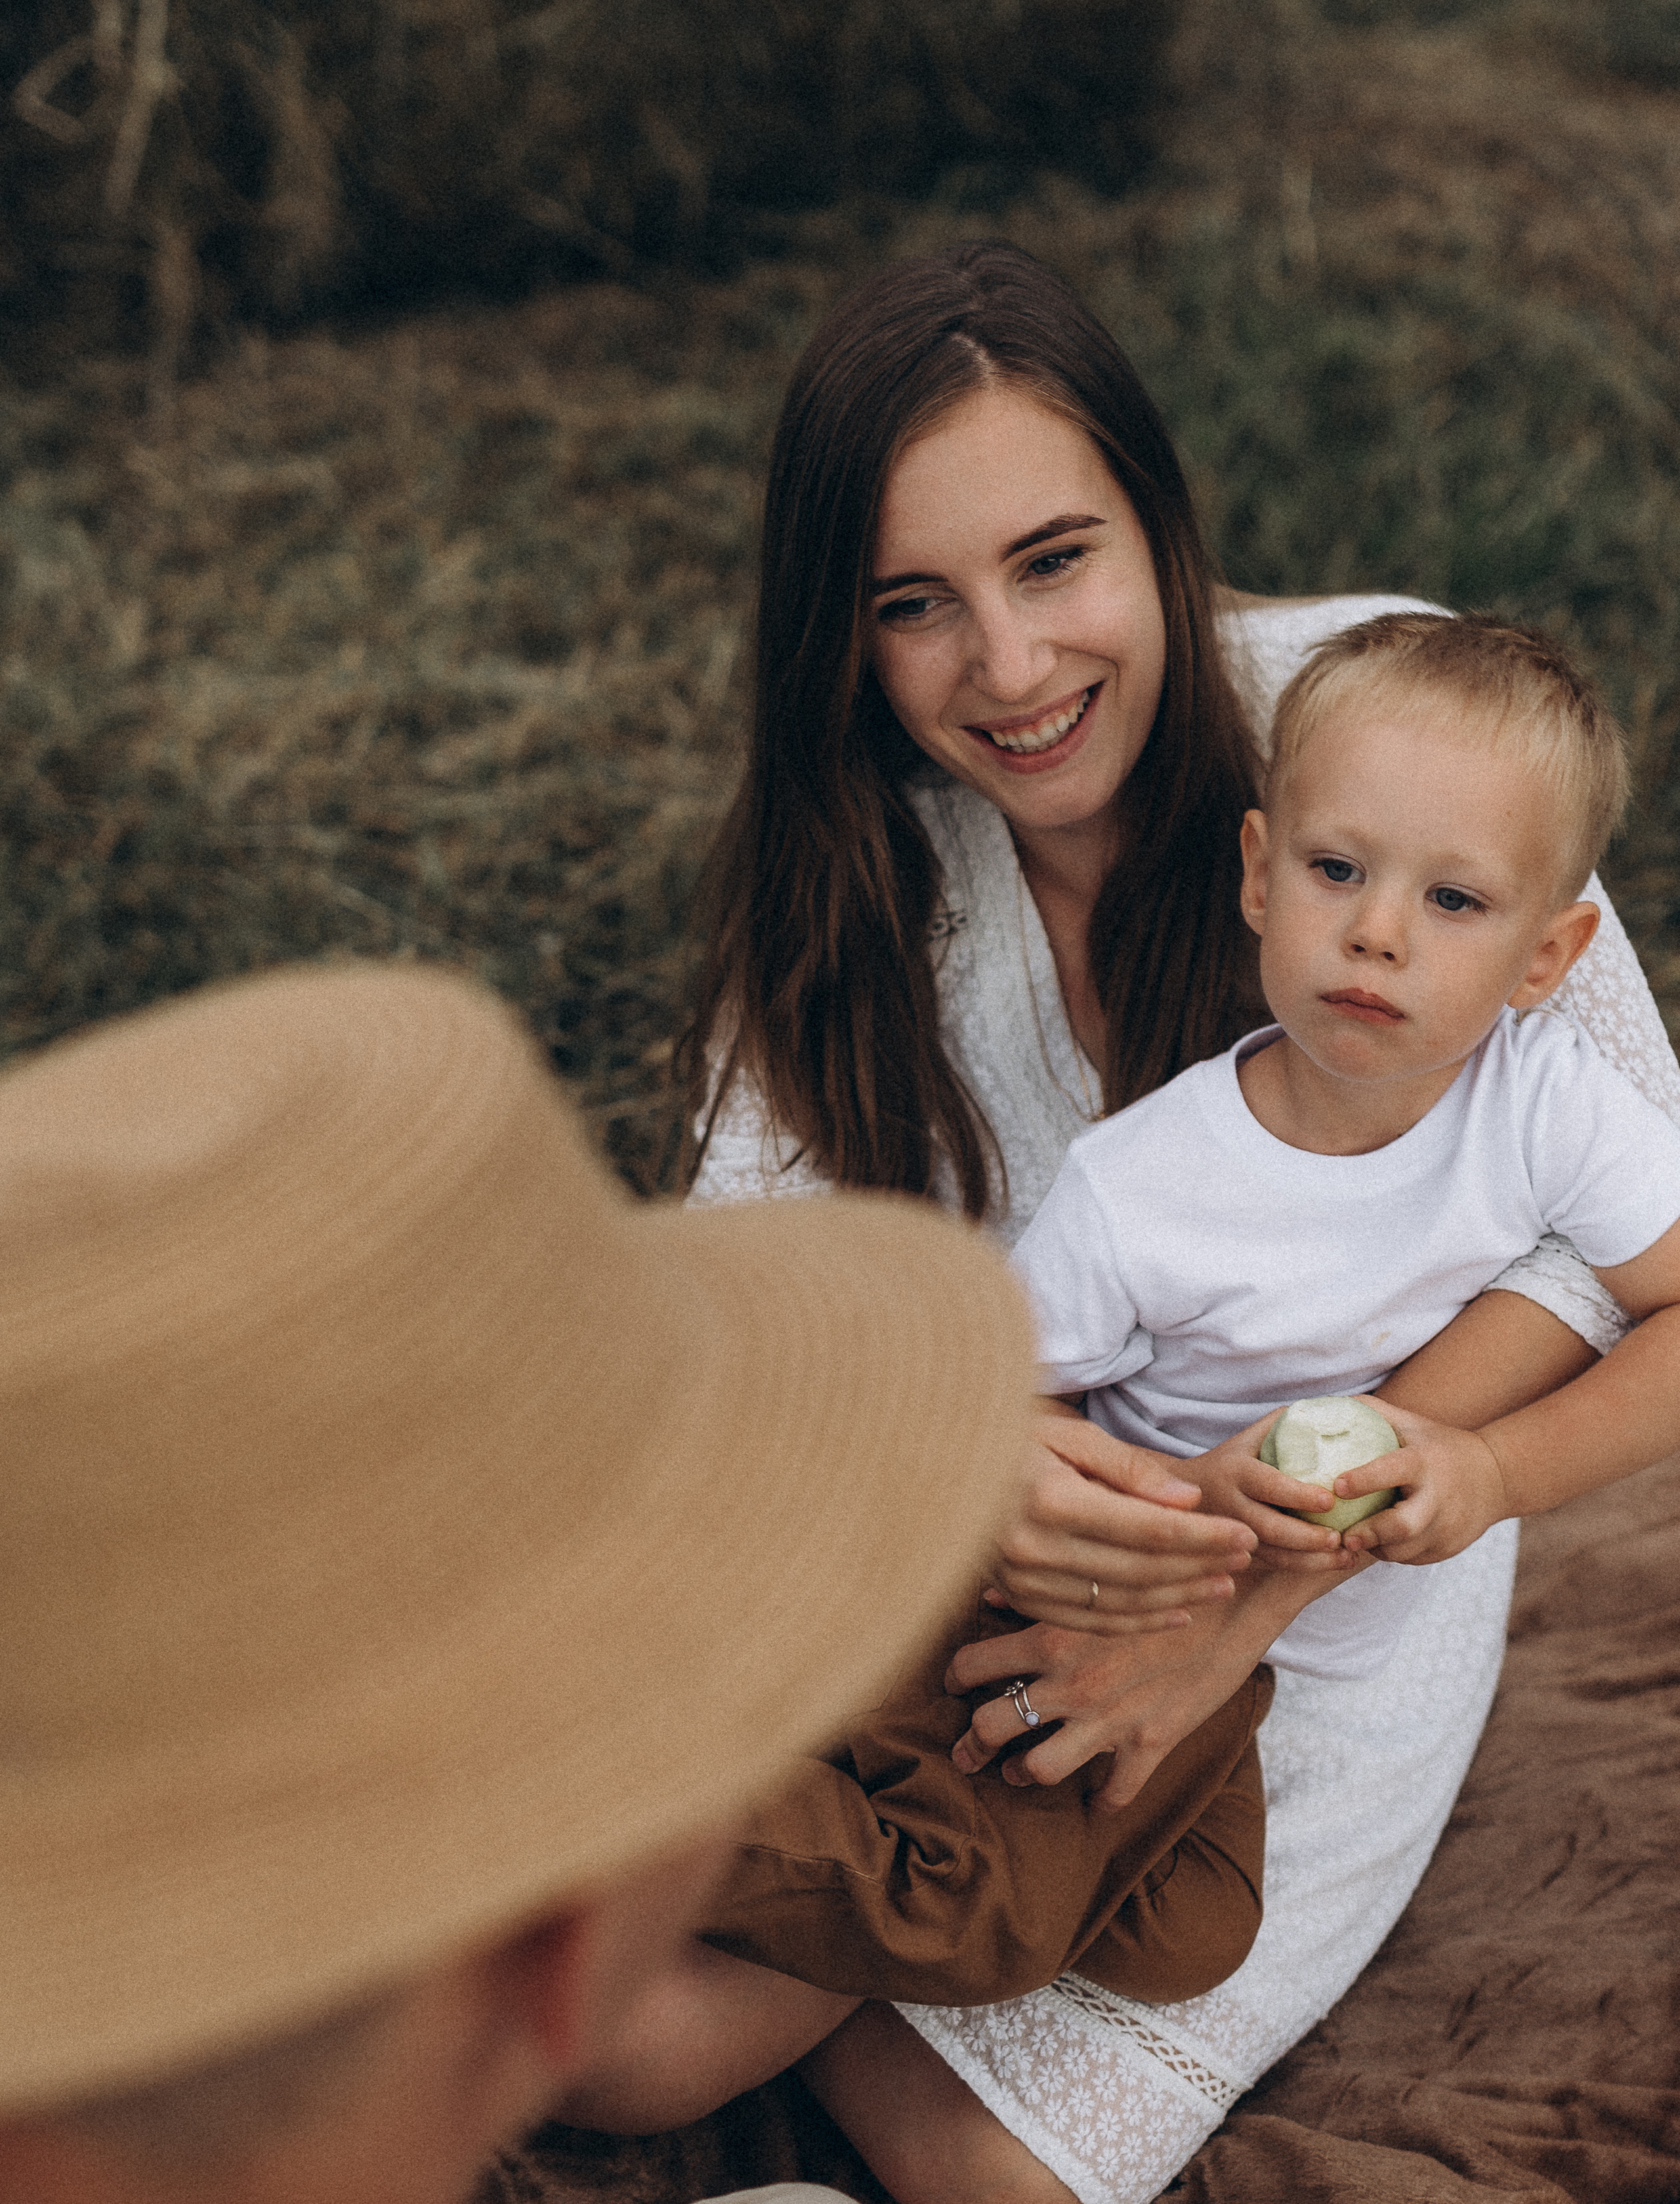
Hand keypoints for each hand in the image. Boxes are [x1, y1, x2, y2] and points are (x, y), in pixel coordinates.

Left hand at [946, 1561, 1347, 1807]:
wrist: (1239, 1589)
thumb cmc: (1165, 1564)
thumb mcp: (1098, 1567)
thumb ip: (1040, 1586)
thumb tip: (988, 1594)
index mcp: (1051, 1634)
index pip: (974, 1663)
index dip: (956, 1675)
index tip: (953, 1682)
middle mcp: (1071, 1682)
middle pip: (993, 1725)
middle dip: (973, 1741)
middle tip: (967, 1748)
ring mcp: (1110, 1719)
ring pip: (1041, 1767)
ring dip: (1024, 1773)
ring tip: (1018, 1773)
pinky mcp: (1151, 1741)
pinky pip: (1116, 1792)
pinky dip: (1103, 1801)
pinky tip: (1096, 1800)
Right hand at [987, 1411, 1256, 1634]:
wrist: (933, 1466)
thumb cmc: (1008, 1436)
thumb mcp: (1066, 1432)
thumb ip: (1128, 1468)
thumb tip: (1188, 1500)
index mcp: (1049, 1498)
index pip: (1147, 1529)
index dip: (1202, 1536)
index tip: (1244, 1533)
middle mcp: (1033, 1546)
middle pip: (1139, 1571)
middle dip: (1200, 1566)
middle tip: (1244, 1557)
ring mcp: (1022, 1578)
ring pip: (1119, 1603)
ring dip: (1178, 1599)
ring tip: (1222, 1585)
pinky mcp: (1017, 1596)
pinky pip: (1087, 1620)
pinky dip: (1137, 1622)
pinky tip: (1176, 1614)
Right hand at [1183, 1411, 1350, 1567]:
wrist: (1182, 1491)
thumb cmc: (1232, 1457)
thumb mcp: (1250, 1436)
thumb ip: (1285, 1424)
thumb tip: (1332, 1408)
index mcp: (1236, 1471)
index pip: (1269, 1485)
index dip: (1299, 1494)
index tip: (1330, 1500)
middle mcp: (1231, 1505)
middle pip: (1270, 1528)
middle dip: (1307, 1538)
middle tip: (1340, 1538)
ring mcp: (1232, 1533)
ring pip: (1273, 1554)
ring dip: (1311, 1561)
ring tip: (1345, 1556)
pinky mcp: (1237, 1552)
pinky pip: (1271, 1565)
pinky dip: (1302, 1567)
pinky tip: (1331, 1563)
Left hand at [1337, 1397, 1512, 1563]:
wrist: (1496, 1478)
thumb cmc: (1437, 1445)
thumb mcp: (1410, 1423)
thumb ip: (1369, 1412)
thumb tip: (1319, 1406)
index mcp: (1424, 1462)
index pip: (1394, 1470)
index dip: (1365, 1479)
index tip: (1338, 1485)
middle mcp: (1439, 1497)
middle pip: (1404, 1526)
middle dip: (1370, 1533)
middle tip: (1343, 1536)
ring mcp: (1446, 1527)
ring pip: (1404, 1550)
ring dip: (1375, 1547)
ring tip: (1353, 1537)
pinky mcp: (1447, 1548)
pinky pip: (1411, 1558)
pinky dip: (1390, 1553)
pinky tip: (1377, 1542)